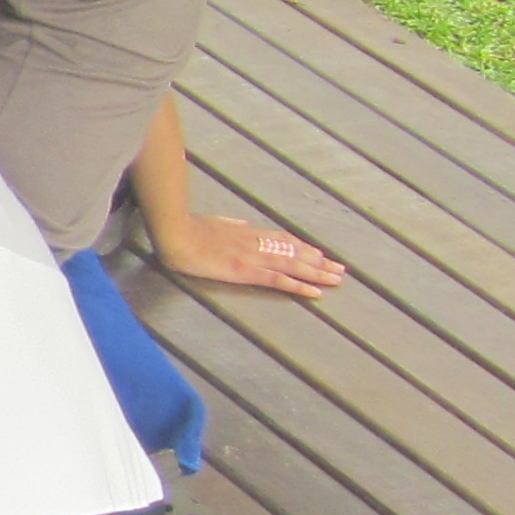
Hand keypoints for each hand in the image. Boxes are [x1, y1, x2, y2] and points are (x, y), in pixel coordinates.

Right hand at [157, 208, 347, 296]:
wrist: (175, 233)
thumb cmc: (188, 228)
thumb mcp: (214, 221)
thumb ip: (230, 225)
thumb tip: (243, 224)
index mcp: (248, 232)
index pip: (284, 240)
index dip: (304, 248)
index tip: (320, 254)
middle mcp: (257, 243)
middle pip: (295, 252)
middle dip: (319, 261)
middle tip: (339, 269)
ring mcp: (254, 257)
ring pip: (294, 265)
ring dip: (318, 273)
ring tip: (336, 279)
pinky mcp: (246, 271)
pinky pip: (279, 280)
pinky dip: (299, 285)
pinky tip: (316, 293)